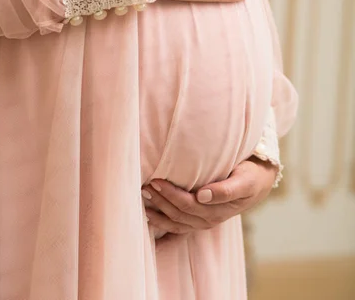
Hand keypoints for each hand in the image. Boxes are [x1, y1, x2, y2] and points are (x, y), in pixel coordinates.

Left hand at [142, 158, 276, 235]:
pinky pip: (179, 226)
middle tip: (145, 186)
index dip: (170, 195)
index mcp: (218, 210)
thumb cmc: (250, 176)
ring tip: (144, 197)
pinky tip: (149, 217)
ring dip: (158, 213)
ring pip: (176, 222)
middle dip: (160, 201)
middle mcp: (208, 219)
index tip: (156, 180)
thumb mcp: (244, 181)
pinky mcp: (199, 219)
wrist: (258, 182)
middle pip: (178, 214)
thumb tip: (202, 195)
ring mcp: (203, 221)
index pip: (188, 205)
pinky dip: (163, 224)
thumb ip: (226, 189)